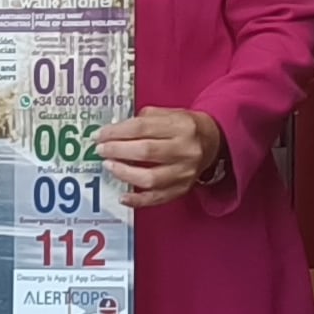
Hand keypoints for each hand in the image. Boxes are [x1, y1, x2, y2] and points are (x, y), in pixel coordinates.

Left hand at [100, 110, 220, 208]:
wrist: (213, 141)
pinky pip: (157, 198)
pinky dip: (137, 200)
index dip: (117, 132)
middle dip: (117, 151)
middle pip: (145, 152)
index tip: (100, 135)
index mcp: (181, 126)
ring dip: (124, 173)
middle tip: (100, 150)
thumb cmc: (186, 126)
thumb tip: (115, 131)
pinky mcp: (183, 189)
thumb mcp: (170, 113)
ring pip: (150, 178)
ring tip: (110, 166)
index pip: (143, 127)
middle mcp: (185, 149)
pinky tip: (123, 196)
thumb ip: (144, 119)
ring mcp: (185, 172)